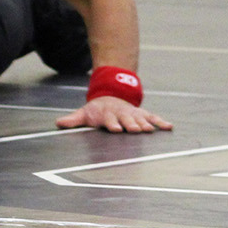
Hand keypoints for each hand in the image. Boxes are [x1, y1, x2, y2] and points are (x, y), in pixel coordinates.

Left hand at [55, 94, 171, 132]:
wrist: (110, 97)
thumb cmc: (96, 111)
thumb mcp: (84, 113)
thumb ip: (73, 119)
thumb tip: (57, 123)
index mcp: (107, 115)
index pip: (110, 120)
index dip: (112, 124)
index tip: (116, 129)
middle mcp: (122, 114)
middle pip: (127, 120)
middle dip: (131, 124)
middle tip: (136, 130)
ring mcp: (133, 114)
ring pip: (140, 119)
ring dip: (146, 124)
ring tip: (151, 130)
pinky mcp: (143, 114)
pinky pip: (153, 117)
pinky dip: (161, 122)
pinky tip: (169, 127)